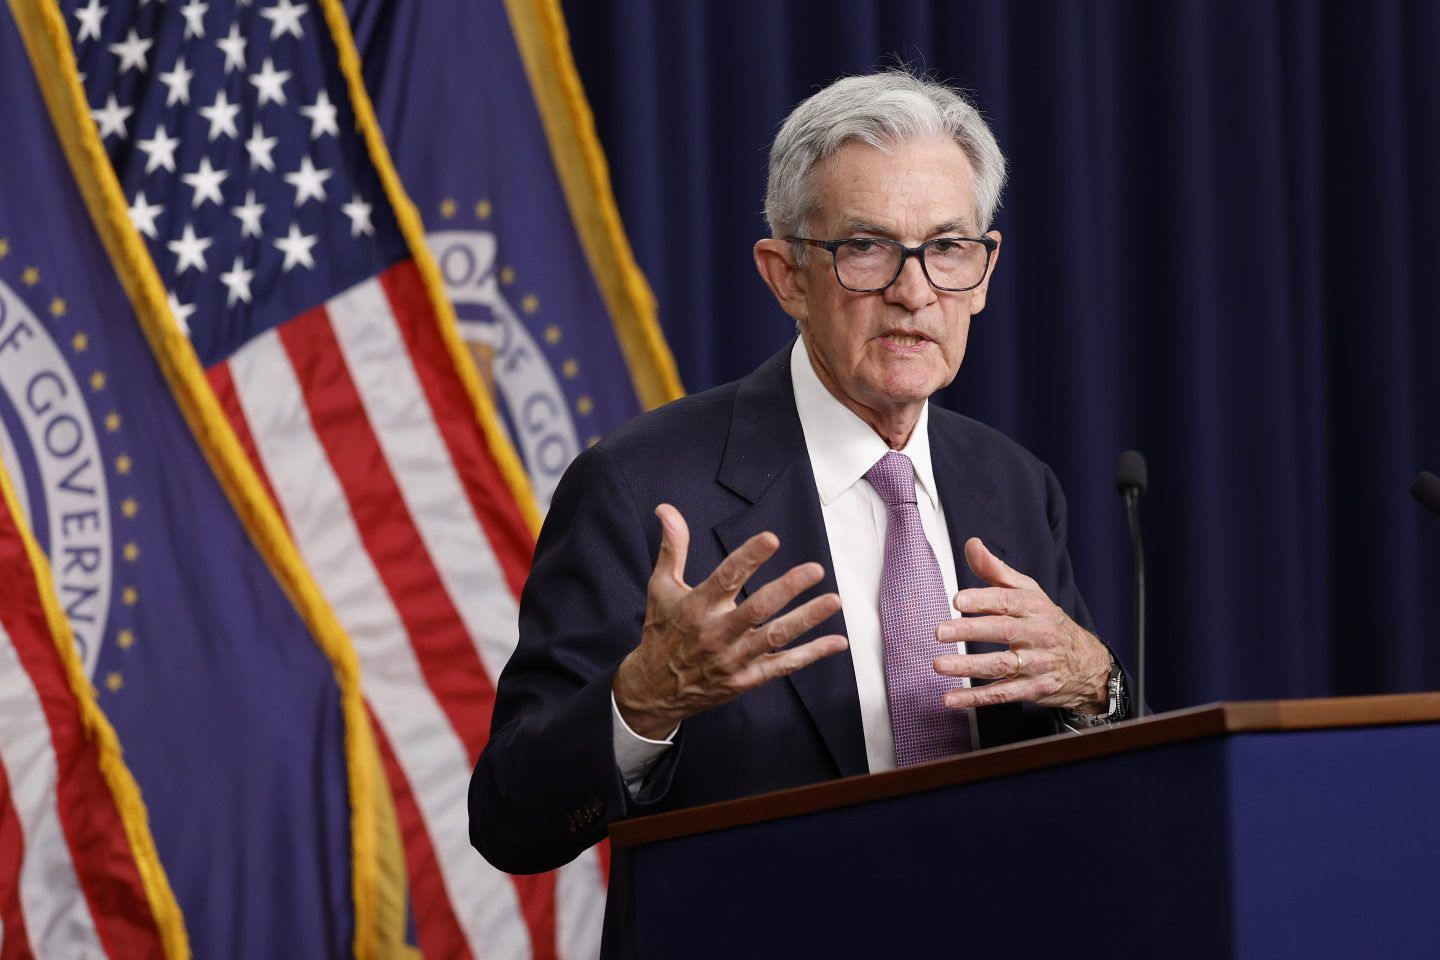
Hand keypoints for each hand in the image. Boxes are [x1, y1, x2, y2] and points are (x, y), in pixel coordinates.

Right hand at [612, 504, 847, 738]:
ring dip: (806, 619)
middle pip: (757, 609)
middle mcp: (716, 633)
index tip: (771, 539)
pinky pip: (782, 667)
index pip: (725, 578)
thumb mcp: (661, 588)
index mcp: (696, 607)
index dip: (749, 557)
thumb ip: (672, 548)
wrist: (655, 690)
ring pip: (775, 637)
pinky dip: (811, 655)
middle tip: (814, 569)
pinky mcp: (745, 679)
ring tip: (833, 601)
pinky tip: (836, 642)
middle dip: (787, 588)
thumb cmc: (662, 632)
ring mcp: (733, 659)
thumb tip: (667, 509)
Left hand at [932, 538, 1110, 714]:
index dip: (982, 600)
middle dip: (970, 631)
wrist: (1086, 663)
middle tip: (940, 631)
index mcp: (1034, 607)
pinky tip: (951, 698)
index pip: (1007, 601)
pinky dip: (975, 698)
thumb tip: (972, 544)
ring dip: (968, 667)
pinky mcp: (1033, 689)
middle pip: (1003, 632)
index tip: (958, 600)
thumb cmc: (1046, 621)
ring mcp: (1036, 664)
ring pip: (1001, 665)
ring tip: (939, 664)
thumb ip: (996, 571)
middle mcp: (1038, 635)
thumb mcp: (1028, 592)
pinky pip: (1002, 694)